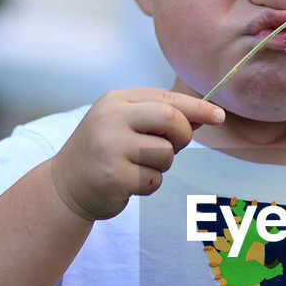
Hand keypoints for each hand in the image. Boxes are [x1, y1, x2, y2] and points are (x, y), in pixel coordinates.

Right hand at [50, 87, 223, 220]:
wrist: (65, 185)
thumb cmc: (105, 151)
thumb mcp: (126, 124)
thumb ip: (161, 116)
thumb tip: (208, 113)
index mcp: (116, 101)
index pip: (167, 99)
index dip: (198, 108)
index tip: (220, 116)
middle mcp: (110, 119)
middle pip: (171, 119)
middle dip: (183, 136)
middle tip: (175, 147)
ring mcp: (109, 148)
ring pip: (165, 154)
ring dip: (162, 165)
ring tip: (139, 166)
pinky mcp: (112, 177)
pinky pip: (153, 180)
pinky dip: (149, 184)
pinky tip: (128, 182)